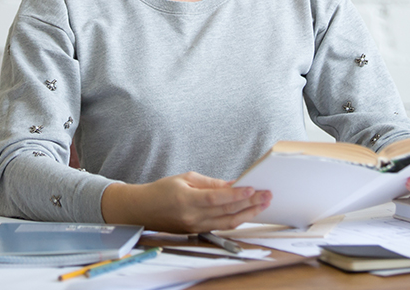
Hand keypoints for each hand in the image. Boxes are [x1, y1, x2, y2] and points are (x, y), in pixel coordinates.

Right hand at [101, 171, 271, 232]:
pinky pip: (221, 226)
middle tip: (267, 195)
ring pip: (227, 223)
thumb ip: (210, 183)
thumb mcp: (186, 178)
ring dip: (248, 214)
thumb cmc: (162, 190)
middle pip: (227, 212)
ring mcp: (195, 227)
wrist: (142, 210)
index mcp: (187, 200)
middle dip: (250, 203)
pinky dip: (236, 219)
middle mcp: (192, 217)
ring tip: (263, 204)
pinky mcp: (197, 232)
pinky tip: (247, 212)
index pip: (217, 198)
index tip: (253, 188)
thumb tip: (233, 184)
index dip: (236, 194)